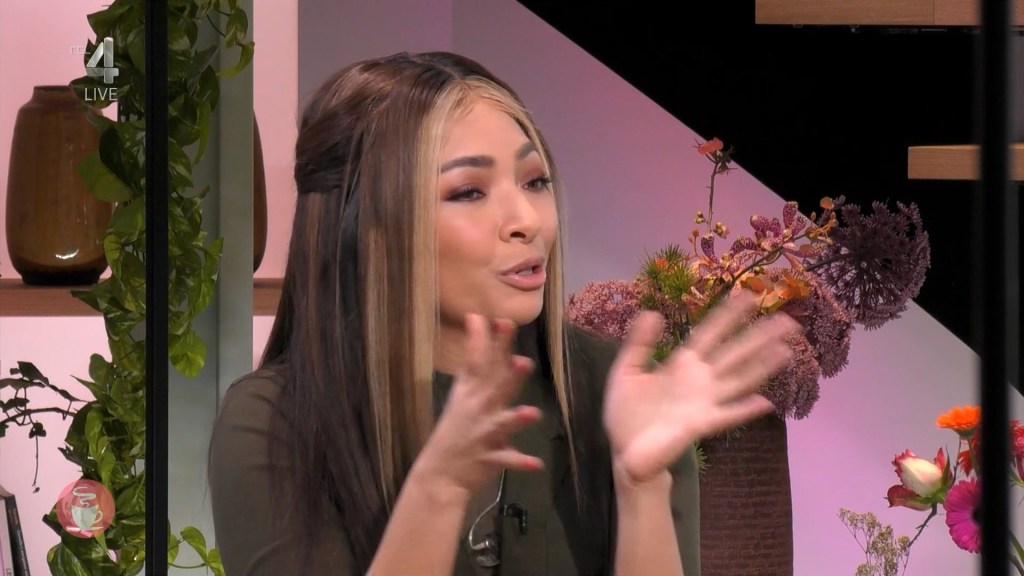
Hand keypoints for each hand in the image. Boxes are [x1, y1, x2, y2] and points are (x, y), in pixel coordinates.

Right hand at [413, 314, 543, 500]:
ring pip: (502, 425)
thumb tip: (478, 321)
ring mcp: (483, 435)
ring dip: (516, 419)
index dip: (490, 343)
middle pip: (495, 389)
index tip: (501, 321)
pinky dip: (520, 462)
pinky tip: (536, 463)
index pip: (478, 362)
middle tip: (523, 361)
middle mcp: (477, 410)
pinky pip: (507, 460)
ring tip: (532, 413)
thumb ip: (475, 359)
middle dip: (509, 376)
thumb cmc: (456, 426)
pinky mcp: (490, 459)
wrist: (440, 472)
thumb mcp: (462, 391)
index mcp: (470, 392)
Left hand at [603, 291, 800, 482]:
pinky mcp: (700, 425)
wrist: (625, 451)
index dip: (727, 316)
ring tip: (785, 351)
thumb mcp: (627, 371)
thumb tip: (652, 312)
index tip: (748, 295)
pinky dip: (744, 410)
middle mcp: (699, 379)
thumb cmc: (627, 412)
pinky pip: (726, 415)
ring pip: (739, 380)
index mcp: (681, 363)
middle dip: (758, 337)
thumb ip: (639, 344)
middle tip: (787, 321)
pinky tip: (765, 403)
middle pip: (734, 353)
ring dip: (761, 366)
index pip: (709, 333)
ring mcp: (703, 402)